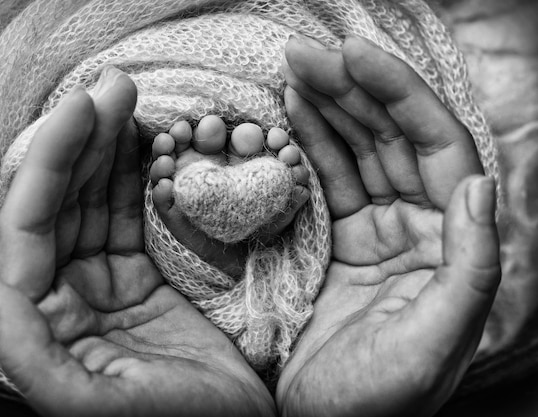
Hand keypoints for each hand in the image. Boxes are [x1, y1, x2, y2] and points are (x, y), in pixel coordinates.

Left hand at [0, 68, 274, 416]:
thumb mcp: (91, 405)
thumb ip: (29, 354)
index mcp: (42, 322)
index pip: (31, 225)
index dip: (52, 161)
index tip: (82, 108)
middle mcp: (63, 294)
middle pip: (64, 201)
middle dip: (83, 139)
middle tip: (114, 87)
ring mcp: (103, 281)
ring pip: (97, 200)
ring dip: (108, 148)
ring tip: (125, 98)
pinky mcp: (141, 275)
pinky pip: (131, 215)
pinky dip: (137, 176)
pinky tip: (143, 141)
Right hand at [276, 35, 500, 416]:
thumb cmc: (378, 401)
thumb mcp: (432, 346)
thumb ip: (470, 271)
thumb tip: (481, 188)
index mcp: (451, 247)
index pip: (436, 149)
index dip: (399, 97)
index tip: (355, 58)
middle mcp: (418, 229)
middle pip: (391, 139)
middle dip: (351, 90)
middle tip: (303, 54)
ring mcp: (375, 231)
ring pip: (356, 152)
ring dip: (327, 108)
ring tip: (294, 71)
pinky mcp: (336, 240)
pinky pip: (325, 180)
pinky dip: (308, 144)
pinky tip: (291, 113)